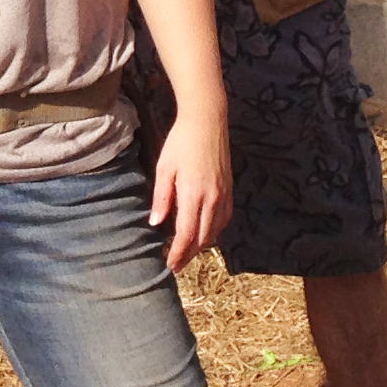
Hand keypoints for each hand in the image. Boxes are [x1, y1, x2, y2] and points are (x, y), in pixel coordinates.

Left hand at [148, 108, 231, 268]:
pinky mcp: (230, 190)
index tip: (170, 265)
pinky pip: (224, 220)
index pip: (186, 235)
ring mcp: (224, 195)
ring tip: (187, 251)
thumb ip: (161, 198)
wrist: (207, 122)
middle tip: (176, 264)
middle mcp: (213, 199)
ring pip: (215, 231)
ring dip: (202, 244)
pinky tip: (204, 232)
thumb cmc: (180, 143)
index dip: (178, 253)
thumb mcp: (164, 169)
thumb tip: (156, 224)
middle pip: (203, 238)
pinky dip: (214, 231)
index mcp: (193, 195)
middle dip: (189, 254)